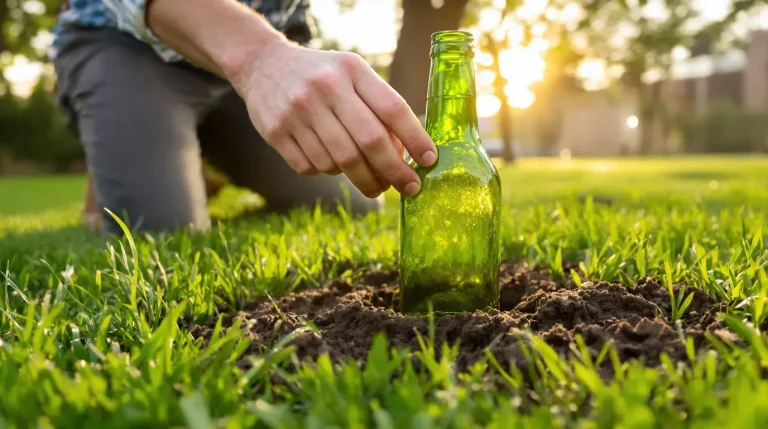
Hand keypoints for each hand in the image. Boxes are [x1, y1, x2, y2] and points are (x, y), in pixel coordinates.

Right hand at [230, 43, 437, 197]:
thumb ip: (378, 106)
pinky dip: (327, 172)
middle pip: (369, 142)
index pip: (392, 108)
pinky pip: (312, 168)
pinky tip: (330, 162)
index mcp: (351, 70)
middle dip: (394, 172)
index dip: (415, 138)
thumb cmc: (322, 76)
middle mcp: (325, 88)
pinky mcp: (277, 132)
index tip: (430, 160)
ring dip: (361, 177)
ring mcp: (298, 111)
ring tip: (370, 179)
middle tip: (409, 188)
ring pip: (340, 162)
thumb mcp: (352, 74)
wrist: (262, 65)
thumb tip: (407, 154)